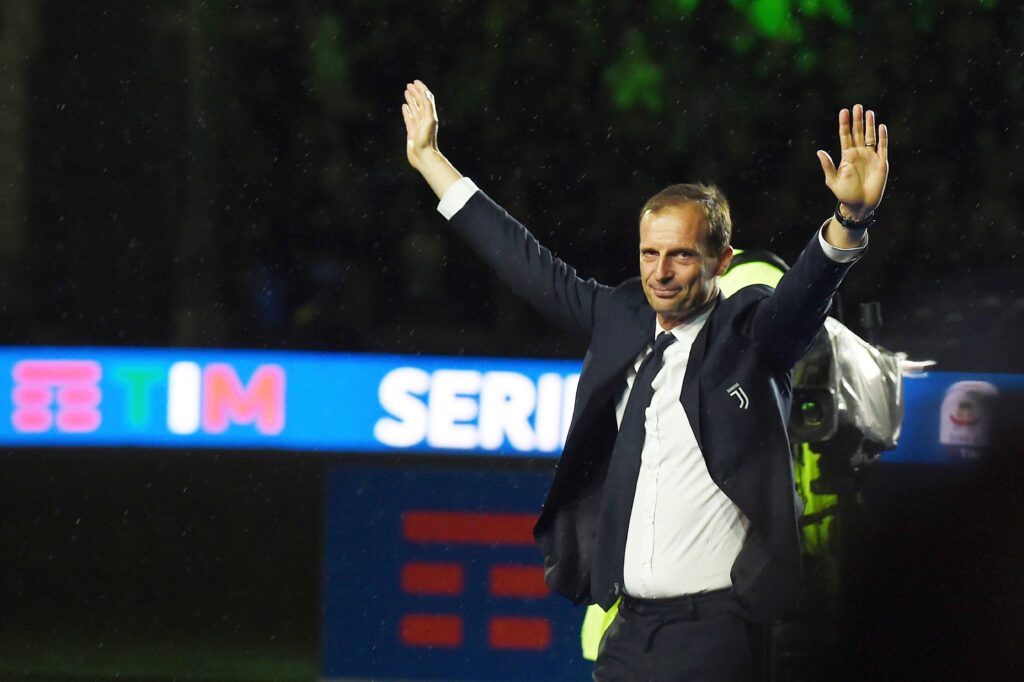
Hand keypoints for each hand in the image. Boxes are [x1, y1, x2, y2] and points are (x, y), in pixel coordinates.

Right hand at [402, 80, 439, 170]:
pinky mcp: (412, 131)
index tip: (415, 81)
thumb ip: (428, 106)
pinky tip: (404, 107)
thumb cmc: (427, 140)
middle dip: (415, 93)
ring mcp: (418, 125)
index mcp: (430, 115)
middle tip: (409, 85)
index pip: (426, 98)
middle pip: (420, 102)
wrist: (423, 156)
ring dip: (411, 100)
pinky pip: (409, 118)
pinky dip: (407, 111)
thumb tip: (425, 92)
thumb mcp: (429, 120)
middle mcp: (424, 119)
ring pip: (414, 109)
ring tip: (406, 92)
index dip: (421, 89)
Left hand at [816, 104, 888, 220]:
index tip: (843, 111)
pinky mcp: (881, 162)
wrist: (860, 205)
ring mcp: (870, 157)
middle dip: (857, 120)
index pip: (845, 136)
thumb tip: (819, 151)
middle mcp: (859, 154)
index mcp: (846, 156)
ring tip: (869, 112)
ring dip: (869, 125)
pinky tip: (881, 126)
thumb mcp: (833, 181)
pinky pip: (882, 147)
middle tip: (857, 106)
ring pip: (870, 137)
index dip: (844, 124)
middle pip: (858, 133)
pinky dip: (882, 137)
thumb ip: (828, 166)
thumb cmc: (845, 194)